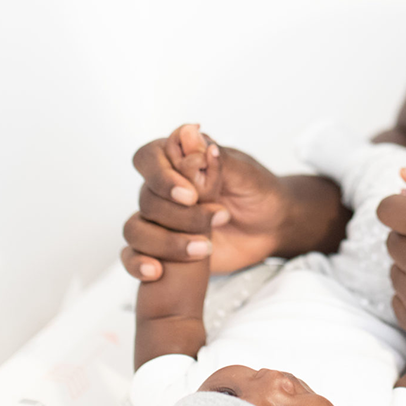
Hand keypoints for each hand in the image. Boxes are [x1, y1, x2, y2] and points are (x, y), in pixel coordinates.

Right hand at [122, 124, 291, 279]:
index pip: (148, 158)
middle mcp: (163, 189)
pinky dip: (137, 263)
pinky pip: (132, 256)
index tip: (190, 195)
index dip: (162, 176)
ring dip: (166, 241)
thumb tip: (190, 134)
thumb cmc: (260, 193)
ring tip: (203, 248)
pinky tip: (155, 270)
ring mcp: (161, 220)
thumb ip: (215, 160)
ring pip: (136, 228)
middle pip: (146, 198)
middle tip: (218, 218)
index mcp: (179, 161)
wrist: (273, 228)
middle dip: (180, 214)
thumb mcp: (246, 175)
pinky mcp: (162, 249)